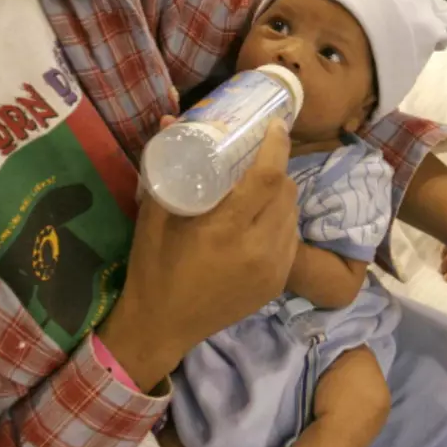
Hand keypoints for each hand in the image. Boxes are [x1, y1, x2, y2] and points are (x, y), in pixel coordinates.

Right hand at [98, 118, 298, 389]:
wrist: (163, 326)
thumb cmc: (153, 268)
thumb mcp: (153, 218)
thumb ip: (166, 168)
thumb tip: (169, 120)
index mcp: (225, 231)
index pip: (267, 178)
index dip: (277, 146)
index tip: (275, 125)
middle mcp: (257, 250)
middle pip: (286, 193)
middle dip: (277, 169)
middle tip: (259, 159)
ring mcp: (272, 270)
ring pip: (292, 216)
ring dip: (281, 196)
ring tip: (260, 189)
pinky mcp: (276, 284)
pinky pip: (291, 240)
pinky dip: (282, 222)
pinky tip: (262, 220)